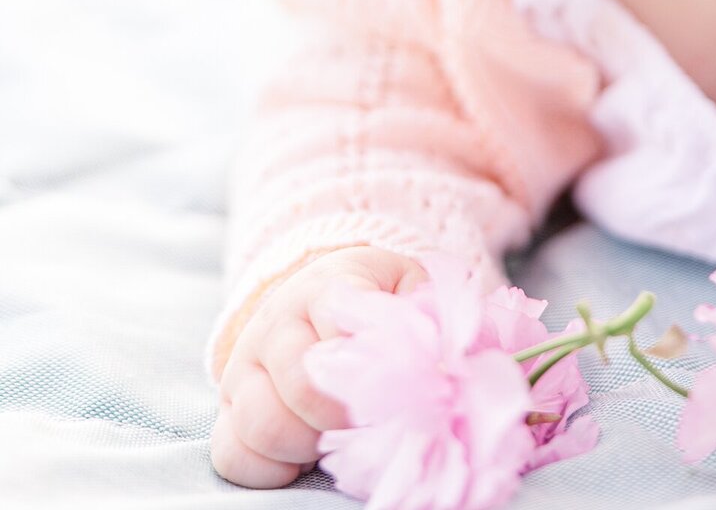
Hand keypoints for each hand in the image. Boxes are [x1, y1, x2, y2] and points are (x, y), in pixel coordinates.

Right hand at [210, 244, 428, 487]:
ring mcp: (245, 365)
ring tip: (333, 436)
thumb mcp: (408, 292)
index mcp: (326, 288)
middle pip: (302, 384)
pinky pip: (230, 455)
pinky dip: (267, 471)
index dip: (372, 370)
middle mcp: (276, 322)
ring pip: (260, 422)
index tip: (397, 389)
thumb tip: (444, 366)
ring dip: (305, 445)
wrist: (321, 298)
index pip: (340, 329)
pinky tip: (299, 460)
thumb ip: (429, 317)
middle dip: (344, 416)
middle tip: (367, 420)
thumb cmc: (377, 303)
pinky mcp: (228, 407)